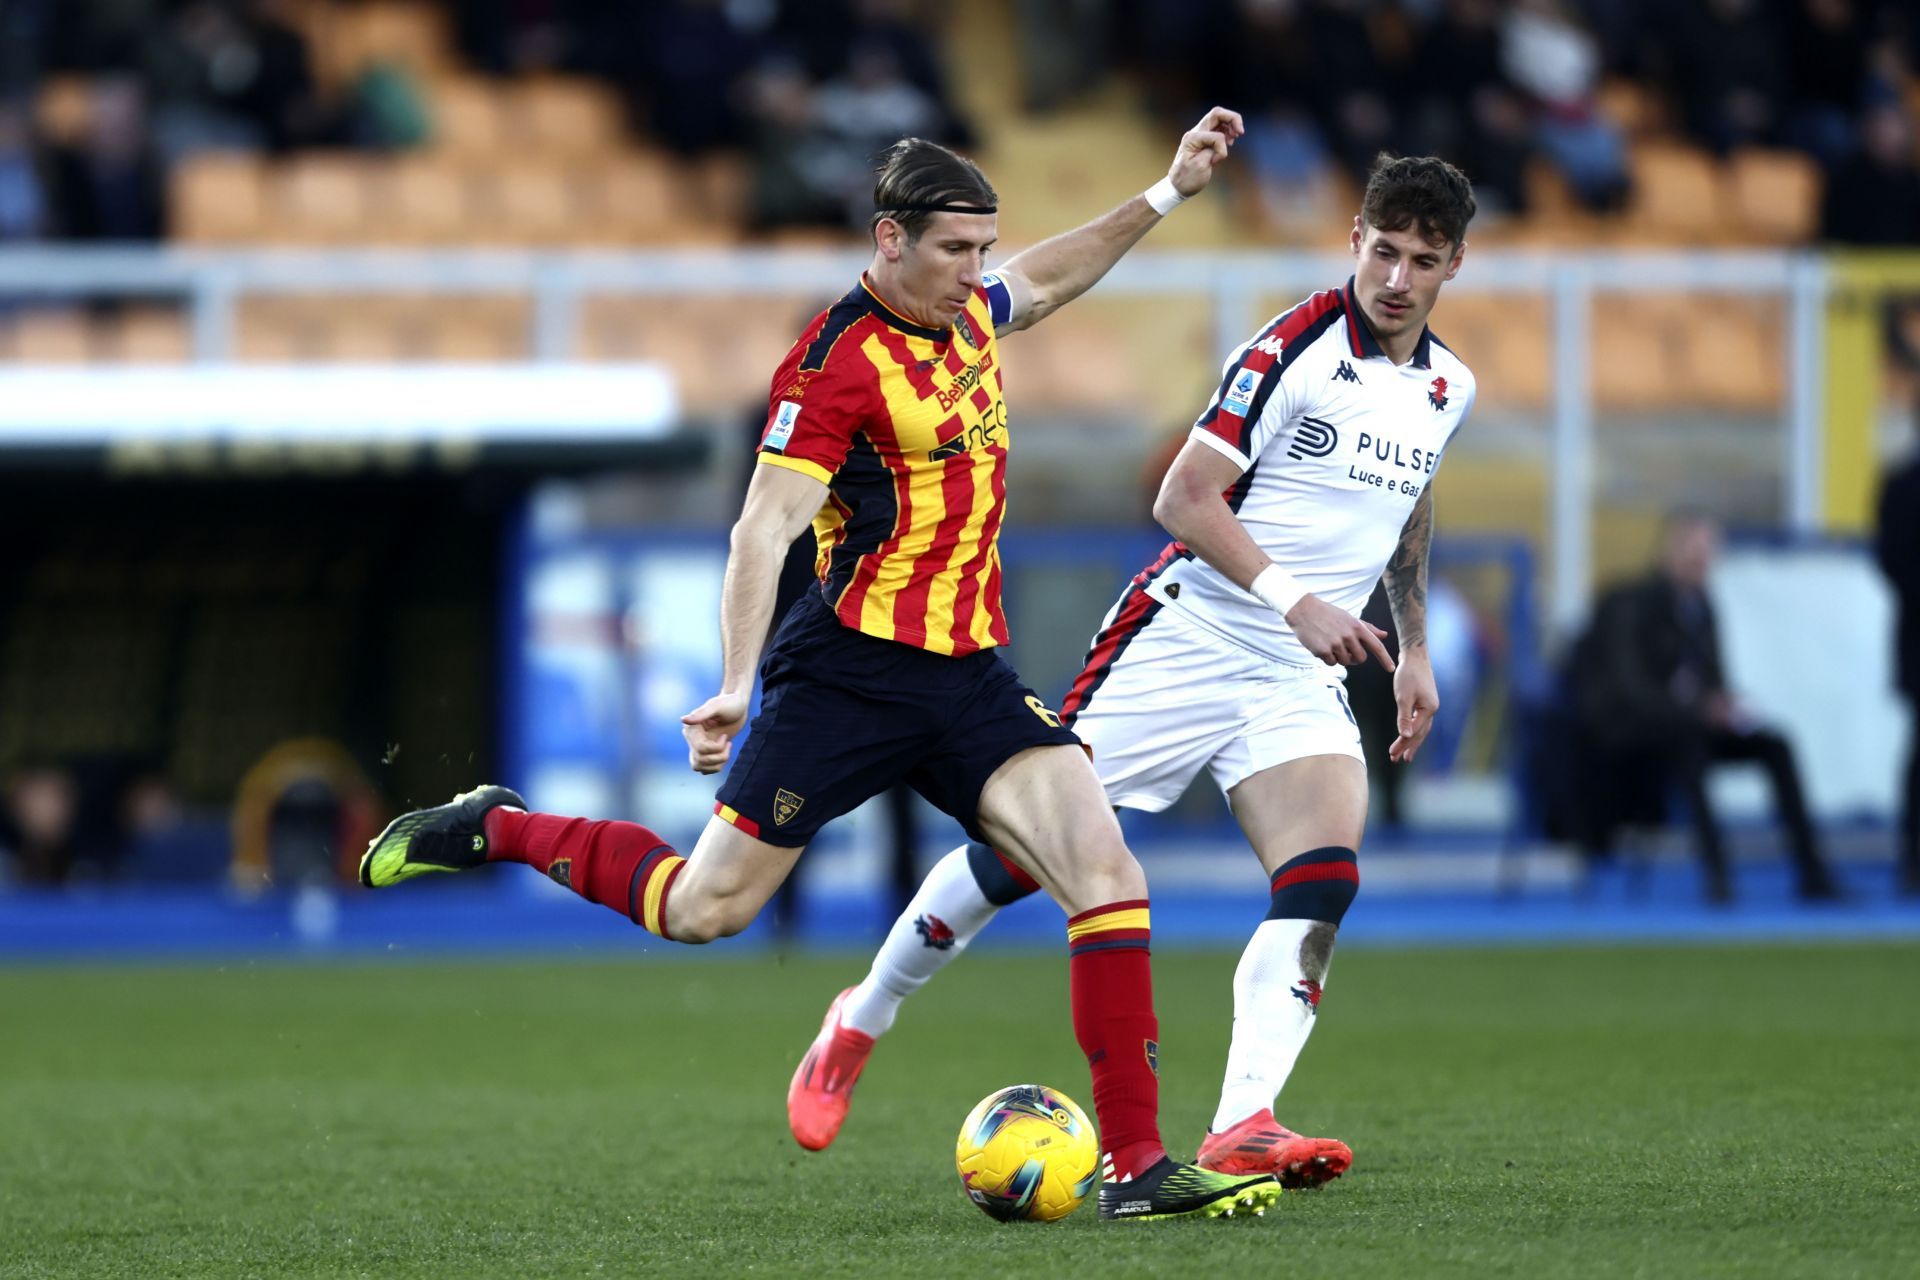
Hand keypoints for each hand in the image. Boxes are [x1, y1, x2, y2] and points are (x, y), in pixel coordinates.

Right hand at [681, 691, 750, 774]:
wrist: (739, 706)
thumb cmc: (730, 703)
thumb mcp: (717, 706)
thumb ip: (701, 713)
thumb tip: (683, 720)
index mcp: (691, 727)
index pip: (700, 748)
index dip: (716, 747)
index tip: (725, 736)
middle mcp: (692, 738)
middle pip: (700, 760)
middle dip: (718, 756)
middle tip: (728, 743)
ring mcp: (698, 746)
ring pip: (700, 767)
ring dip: (717, 763)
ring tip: (726, 749)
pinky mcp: (706, 752)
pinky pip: (705, 769)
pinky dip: (716, 767)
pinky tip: (724, 753)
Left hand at [1167, 105, 1244, 197]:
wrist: (1178, 186)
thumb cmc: (1187, 179)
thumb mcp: (1200, 166)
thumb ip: (1213, 150)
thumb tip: (1223, 141)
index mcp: (1192, 138)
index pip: (1216, 135)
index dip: (1221, 149)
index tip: (1214, 162)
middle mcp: (1195, 132)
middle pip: (1217, 113)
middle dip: (1233, 119)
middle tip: (1241, 132)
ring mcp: (1200, 134)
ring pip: (1219, 118)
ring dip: (1231, 124)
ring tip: (1235, 137)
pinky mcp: (1204, 139)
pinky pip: (1219, 128)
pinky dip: (1227, 131)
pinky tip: (1230, 140)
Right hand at [1284, 595, 1394, 669]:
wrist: (1304, 610)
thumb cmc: (1328, 614)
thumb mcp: (1349, 618)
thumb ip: (1368, 628)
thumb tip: (1384, 635)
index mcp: (1357, 627)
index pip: (1376, 646)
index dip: (1385, 659)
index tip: (1391, 669)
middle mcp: (1349, 636)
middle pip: (1360, 659)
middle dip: (1354, 657)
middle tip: (1344, 649)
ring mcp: (1336, 644)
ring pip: (1345, 662)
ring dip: (1339, 657)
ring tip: (1330, 643)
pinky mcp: (1324, 651)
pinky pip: (1332, 663)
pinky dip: (1328, 658)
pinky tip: (1321, 646)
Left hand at [1389, 649, 1438, 763]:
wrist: (1415, 655)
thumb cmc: (1408, 674)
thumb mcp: (1403, 696)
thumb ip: (1404, 717)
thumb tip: (1405, 735)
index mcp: (1429, 709)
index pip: (1414, 732)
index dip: (1403, 744)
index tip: (1392, 754)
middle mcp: (1432, 709)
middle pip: (1420, 733)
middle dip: (1409, 747)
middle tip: (1398, 759)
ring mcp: (1430, 705)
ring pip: (1421, 728)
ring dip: (1412, 741)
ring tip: (1404, 754)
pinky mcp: (1425, 701)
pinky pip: (1420, 721)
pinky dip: (1414, 730)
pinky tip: (1408, 735)